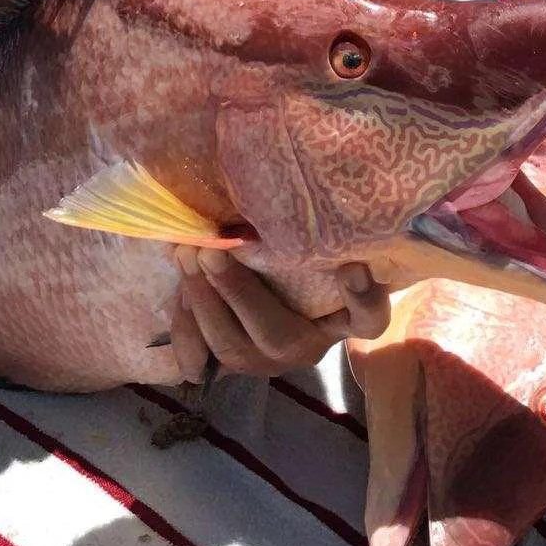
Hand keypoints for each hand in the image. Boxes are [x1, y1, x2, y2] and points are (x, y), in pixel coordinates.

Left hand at [168, 251, 389, 380]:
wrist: (247, 297)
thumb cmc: (280, 255)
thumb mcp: (294, 243)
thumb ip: (290, 229)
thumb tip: (273, 176)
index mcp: (335, 316)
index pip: (367, 320)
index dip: (364, 300)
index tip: (352, 267)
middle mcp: (304, 346)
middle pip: (280, 336)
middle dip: (238, 292)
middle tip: (211, 249)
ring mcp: (263, 363)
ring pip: (233, 347)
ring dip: (203, 300)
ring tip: (186, 256)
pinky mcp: (227, 370)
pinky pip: (200, 361)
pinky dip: (184, 326)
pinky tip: (178, 290)